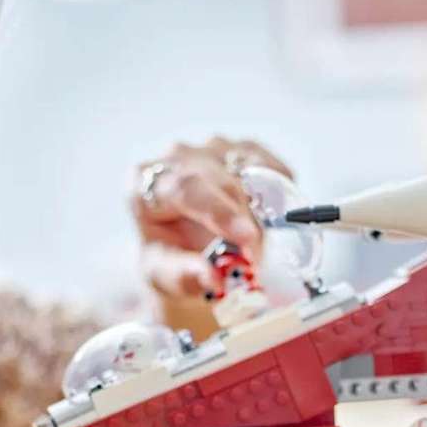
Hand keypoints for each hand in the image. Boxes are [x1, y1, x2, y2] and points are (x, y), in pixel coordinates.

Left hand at [131, 136, 294, 298]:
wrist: (180, 246)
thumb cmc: (169, 258)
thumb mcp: (166, 276)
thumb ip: (186, 276)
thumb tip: (215, 278)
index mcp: (146, 184)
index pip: (185, 188)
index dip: (220, 212)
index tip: (247, 238)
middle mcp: (177, 157)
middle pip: (221, 180)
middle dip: (247, 221)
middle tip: (259, 258)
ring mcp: (211, 148)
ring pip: (250, 169)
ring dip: (266, 207)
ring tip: (262, 243)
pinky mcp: (242, 149)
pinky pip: (271, 166)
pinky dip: (280, 191)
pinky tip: (275, 216)